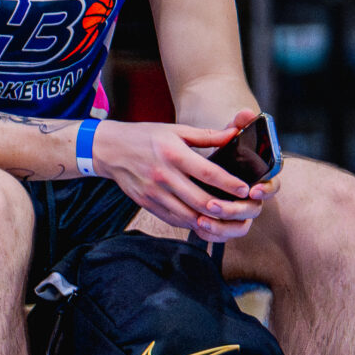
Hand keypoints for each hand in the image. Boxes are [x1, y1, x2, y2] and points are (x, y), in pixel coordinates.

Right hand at [94, 110, 272, 241]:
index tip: (245, 189)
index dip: (229, 183)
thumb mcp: (175, 130)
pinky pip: (173, 219)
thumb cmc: (144, 137)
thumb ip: (207, 135)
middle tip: (241, 210)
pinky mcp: (146, 203)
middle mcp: (163, 175)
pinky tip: (203, 222)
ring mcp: (153, 192)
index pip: (208, 173)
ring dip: (209, 221)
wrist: (109, 149)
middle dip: (225, 208)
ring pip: (188, 215)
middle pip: (200, 200)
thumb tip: (234, 134)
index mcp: (173, 153)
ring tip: (227, 220)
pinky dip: (191, 223)